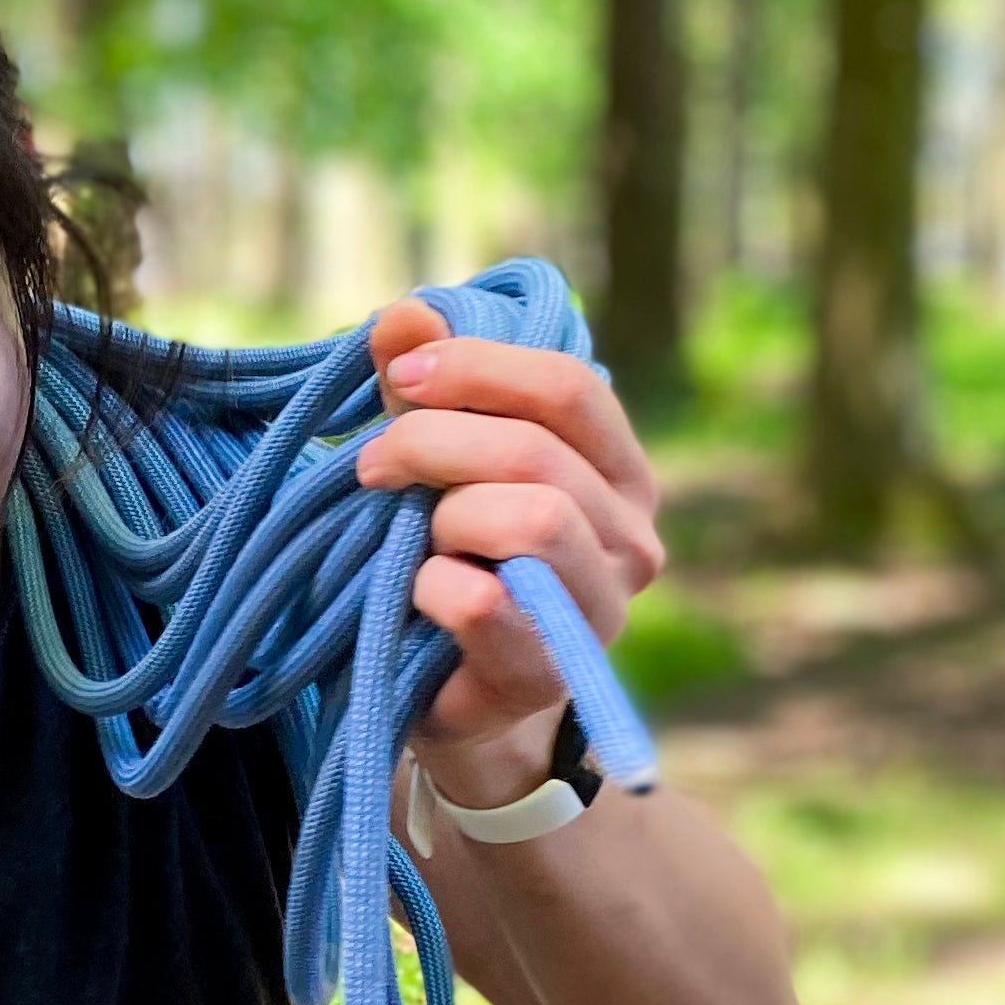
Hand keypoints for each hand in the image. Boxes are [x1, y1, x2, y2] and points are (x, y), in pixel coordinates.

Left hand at [355, 296, 664, 804]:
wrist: (439, 692)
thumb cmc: (446, 559)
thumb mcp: (435, 462)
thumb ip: (427, 387)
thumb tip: (408, 312)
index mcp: (618, 471)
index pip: (571, 387)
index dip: (478, 367)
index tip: (398, 378)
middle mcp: (633, 539)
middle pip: (538, 451)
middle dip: (435, 442)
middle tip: (371, 466)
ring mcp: (601, 612)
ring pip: (534, 519)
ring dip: (443, 515)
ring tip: (409, 537)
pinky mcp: (550, 674)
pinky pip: (487, 602)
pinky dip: (430, 585)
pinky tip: (414, 594)